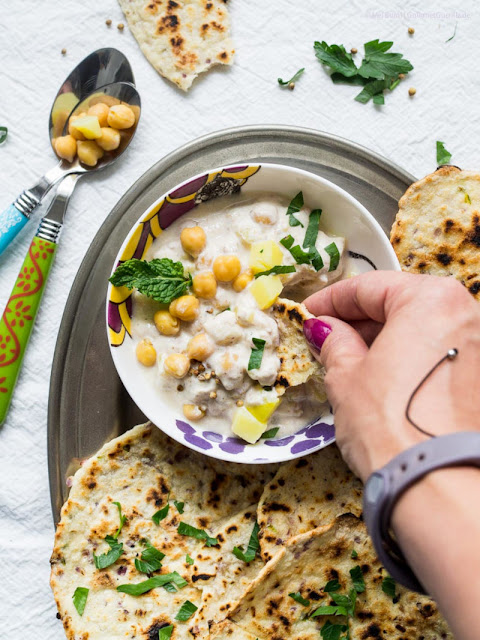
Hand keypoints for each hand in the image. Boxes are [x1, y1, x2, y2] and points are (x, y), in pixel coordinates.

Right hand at [303, 271, 479, 481]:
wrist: (437, 484)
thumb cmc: (389, 423)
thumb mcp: (346, 376)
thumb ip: (334, 342)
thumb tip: (325, 329)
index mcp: (432, 299)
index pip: (371, 287)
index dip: (332, 300)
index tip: (310, 312)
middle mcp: (467, 315)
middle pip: (401, 304)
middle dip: (359, 320)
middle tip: (326, 336)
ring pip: (421, 329)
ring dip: (384, 339)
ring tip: (348, 359)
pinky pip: (438, 354)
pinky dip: (409, 357)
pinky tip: (381, 377)